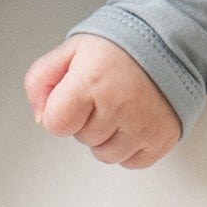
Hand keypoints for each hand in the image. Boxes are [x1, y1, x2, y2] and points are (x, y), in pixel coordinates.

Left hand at [23, 32, 181, 168]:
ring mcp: (143, 126)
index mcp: (90, 82)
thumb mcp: (70, 50)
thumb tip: (40, 116)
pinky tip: (133, 120)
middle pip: (82, 138)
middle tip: (103, 94)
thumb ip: (40, 79)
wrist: (166, 44)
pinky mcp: (162, 139)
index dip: (61, 111)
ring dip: (107, 137)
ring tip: (119, 107)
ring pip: (105, 155)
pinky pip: (132, 162)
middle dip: (86, 120)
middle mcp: (118, 106)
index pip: (56, 124)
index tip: (74, 97)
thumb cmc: (117, 48)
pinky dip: (129, 147)